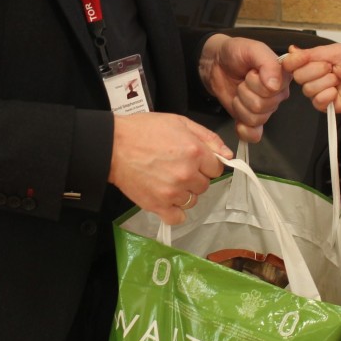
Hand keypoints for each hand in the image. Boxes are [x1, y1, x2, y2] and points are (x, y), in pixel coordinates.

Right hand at [109, 112, 228, 224]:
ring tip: (168, 181)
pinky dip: (174, 211)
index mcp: (195, 152)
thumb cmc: (142, 131)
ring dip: (184, 193)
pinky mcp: (158, 206)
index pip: (217, 168)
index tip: (195, 161)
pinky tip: (167, 200)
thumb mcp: (179, 122)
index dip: (206, 164)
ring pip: (192, 200)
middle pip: (205, 185)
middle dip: (195, 177)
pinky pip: (178, 217)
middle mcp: (186, 173)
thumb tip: (227, 154)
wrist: (113, 146)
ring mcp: (173, 192)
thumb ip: (208, 137)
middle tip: (177, 168)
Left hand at [198, 35, 290, 142]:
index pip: (276, 90)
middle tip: (243, 81)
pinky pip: (254, 135)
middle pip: (265, 106)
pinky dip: (245, 130)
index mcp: (283, 76)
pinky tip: (238, 120)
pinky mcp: (252, 120)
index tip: (253, 72)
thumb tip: (275, 85)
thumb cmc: (235, 53)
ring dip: (241, 105)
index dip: (258, 83)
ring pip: (256, 118)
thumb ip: (267, 63)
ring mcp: (266, 109)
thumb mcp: (252, 49)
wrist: (216, 63)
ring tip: (239, 91)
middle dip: (246, 92)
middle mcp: (277, 94)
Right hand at [281, 43, 340, 113]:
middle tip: (333, 68)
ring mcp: (317, 91)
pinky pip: (317, 101)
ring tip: (339, 80)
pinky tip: (337, 92)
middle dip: (317, 70)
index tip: (303, 58)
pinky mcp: (323, 105)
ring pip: (308, 89)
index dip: (294, 61)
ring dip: (327, 82)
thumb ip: (313, 52)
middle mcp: (312, 77)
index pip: (291, 63)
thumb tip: (292, 50)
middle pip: (298, 76)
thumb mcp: (337, 51)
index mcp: (313, 62)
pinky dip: (328, 95)